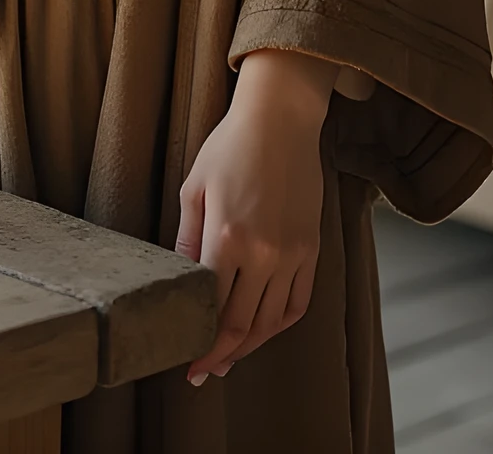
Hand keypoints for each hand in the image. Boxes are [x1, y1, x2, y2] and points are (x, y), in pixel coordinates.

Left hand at [175, 50, 334, 383]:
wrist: (280, 120)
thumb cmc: (230, 146)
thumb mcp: (194, 188)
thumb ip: (188, 241)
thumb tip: (181, 283)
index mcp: (226, 238)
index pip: (212, 309)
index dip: (199, 343)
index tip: (187, 363)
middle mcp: (262, 253)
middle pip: (241, 325)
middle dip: (220, 355)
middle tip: (202, 373)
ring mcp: (291, 254)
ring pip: (271, 322)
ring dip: (249, 347)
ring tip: (228, 359)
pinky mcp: (311, 249)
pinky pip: (298, 303)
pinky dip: (279, 324)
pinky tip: (261, 331)